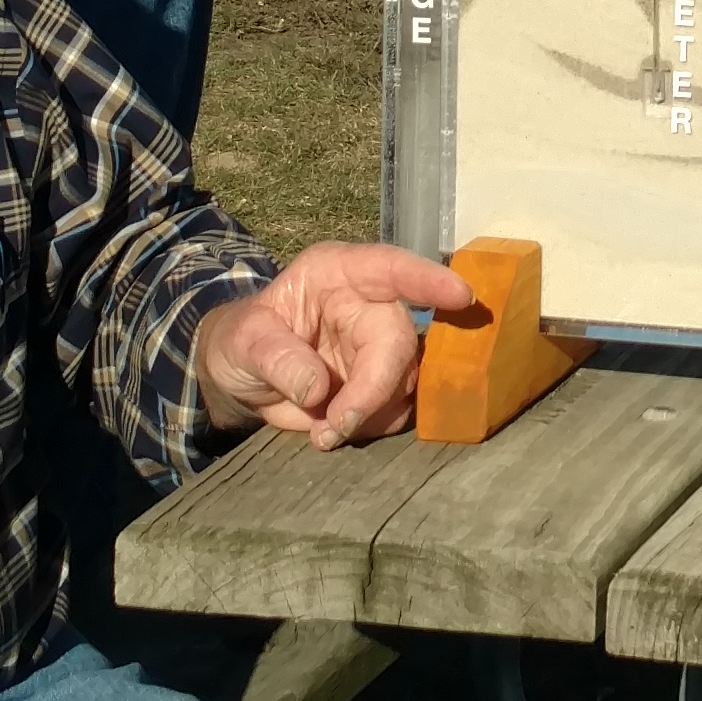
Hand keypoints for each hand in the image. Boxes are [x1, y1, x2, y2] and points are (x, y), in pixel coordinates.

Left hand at [195, 242, 476, 447]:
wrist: (242, 378)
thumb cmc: (241, 341)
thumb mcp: (242, 341)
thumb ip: (276, 357)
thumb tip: (317, 388)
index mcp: (338, 275)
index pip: (390, 269)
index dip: (427, 281)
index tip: (460, 297)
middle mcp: (370, 305)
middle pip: (400, 342)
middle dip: (375, 387)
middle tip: (339, 423)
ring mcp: (381, 347)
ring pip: (408, 380)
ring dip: (372, 414)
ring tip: (323, 431)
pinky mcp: (386, 385)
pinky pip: (400, 409)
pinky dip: (372, 427)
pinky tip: (331, 431)